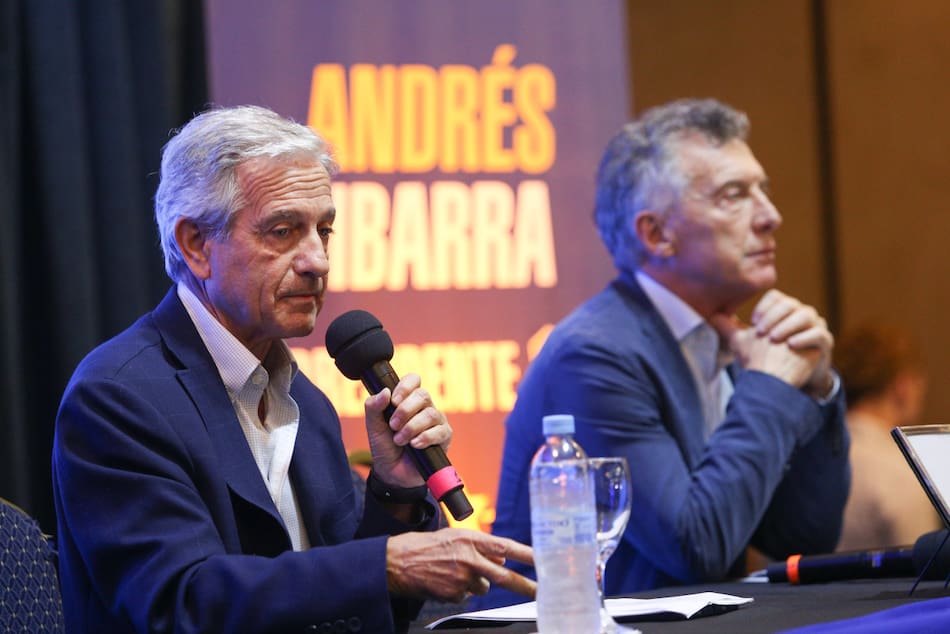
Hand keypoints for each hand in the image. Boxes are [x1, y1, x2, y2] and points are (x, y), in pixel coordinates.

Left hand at [364, 373, 451, 487]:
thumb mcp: (373, 426)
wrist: (392, 473)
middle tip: (393, 425)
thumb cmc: (385, 446)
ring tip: (400, 440)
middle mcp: (424, 407)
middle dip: (405, 411)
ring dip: (411, 428)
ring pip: (431, 414)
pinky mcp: (444, 437)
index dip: (405, 387)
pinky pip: (439, 431)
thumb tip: (385, 391)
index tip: (393, 401)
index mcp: (408, 400)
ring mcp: (436, 421)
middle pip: (423, 395)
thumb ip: (373, 407)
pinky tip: (414, 445)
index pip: (414, 380)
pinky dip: (424, 438)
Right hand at [386, 528, 535, 602]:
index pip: (506, 546)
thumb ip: (481, 547)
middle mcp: (468, 559)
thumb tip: (503, 560)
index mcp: (470, 540)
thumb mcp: (455, 537)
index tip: (544, 560)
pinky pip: (467, 595)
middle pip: (504, 577)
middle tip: (540, 592)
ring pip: (483, 587)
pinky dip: (460, 590)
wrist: (397, 562)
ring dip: (476, 582)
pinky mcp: (453, 595)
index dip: (527, 554)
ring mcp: (461, 579)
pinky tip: (445, 580)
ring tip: (454, 572)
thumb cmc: (426, 546)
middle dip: (525, 586)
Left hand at [711, 289, 833, 396]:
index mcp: (782, 309)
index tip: (753, 323)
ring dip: (788, 325)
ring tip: (775, 339)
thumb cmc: (765, 356)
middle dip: (773, 317)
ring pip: (806, 315)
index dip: (764, 308)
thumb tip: (711, 316)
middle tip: (761, 333)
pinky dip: (805, 337)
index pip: (775, 296)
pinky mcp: (825, 342)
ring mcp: (815, 325)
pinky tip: (791, 345)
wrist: (785, 379)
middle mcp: (801, 312)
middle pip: (790, 303)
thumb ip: (728, 328)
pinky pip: (819, 333)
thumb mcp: (743, 342)